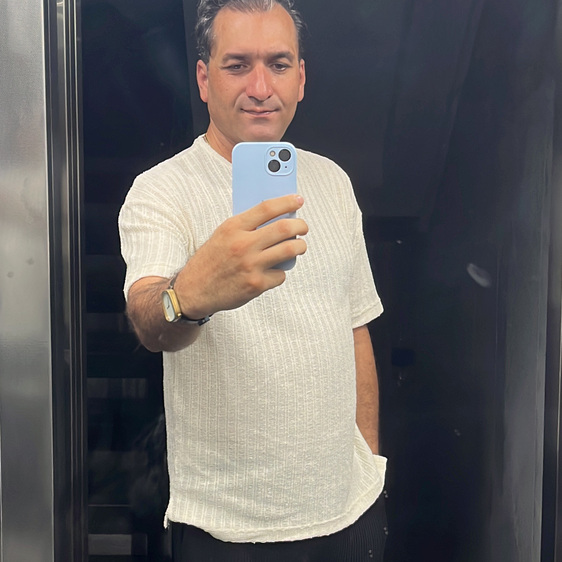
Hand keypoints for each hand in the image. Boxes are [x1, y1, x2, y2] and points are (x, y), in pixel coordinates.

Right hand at [174, 194, 307, 317]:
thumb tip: (276, 217)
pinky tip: (273, 271)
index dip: (287, 202)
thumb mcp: (222, 235)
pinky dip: (281, 272)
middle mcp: (243, 245)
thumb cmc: (210, 262)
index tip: (298, 200)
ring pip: (290, 250)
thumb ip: (246, 226)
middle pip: (284, 229)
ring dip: (300, 247)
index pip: (266, 208)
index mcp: (233, 228)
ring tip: (299, 246)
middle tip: (303, 227)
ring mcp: (251, 265)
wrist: (194, 291)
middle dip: (301, 226)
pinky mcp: (256, 285)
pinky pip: (281, 275)